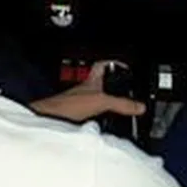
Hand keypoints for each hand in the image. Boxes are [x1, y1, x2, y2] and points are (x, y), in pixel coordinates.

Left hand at [30, 62, 145, 122]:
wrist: (47, 121)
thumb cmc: (67, 106)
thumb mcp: (101, 102)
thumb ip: (121, 104)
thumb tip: (139, 106)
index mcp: (91, 81)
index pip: (103, 65)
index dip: (113, 63)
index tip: (123, 66)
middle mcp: (84, 90)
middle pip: (101, 82)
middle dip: (112, 85)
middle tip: (124, 88)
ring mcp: (79, 103)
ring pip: (95, 98)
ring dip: (105, 102)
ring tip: (118, 107)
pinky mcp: (75, 116)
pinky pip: (91, 114)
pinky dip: (98, 117)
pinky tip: (103, 123)